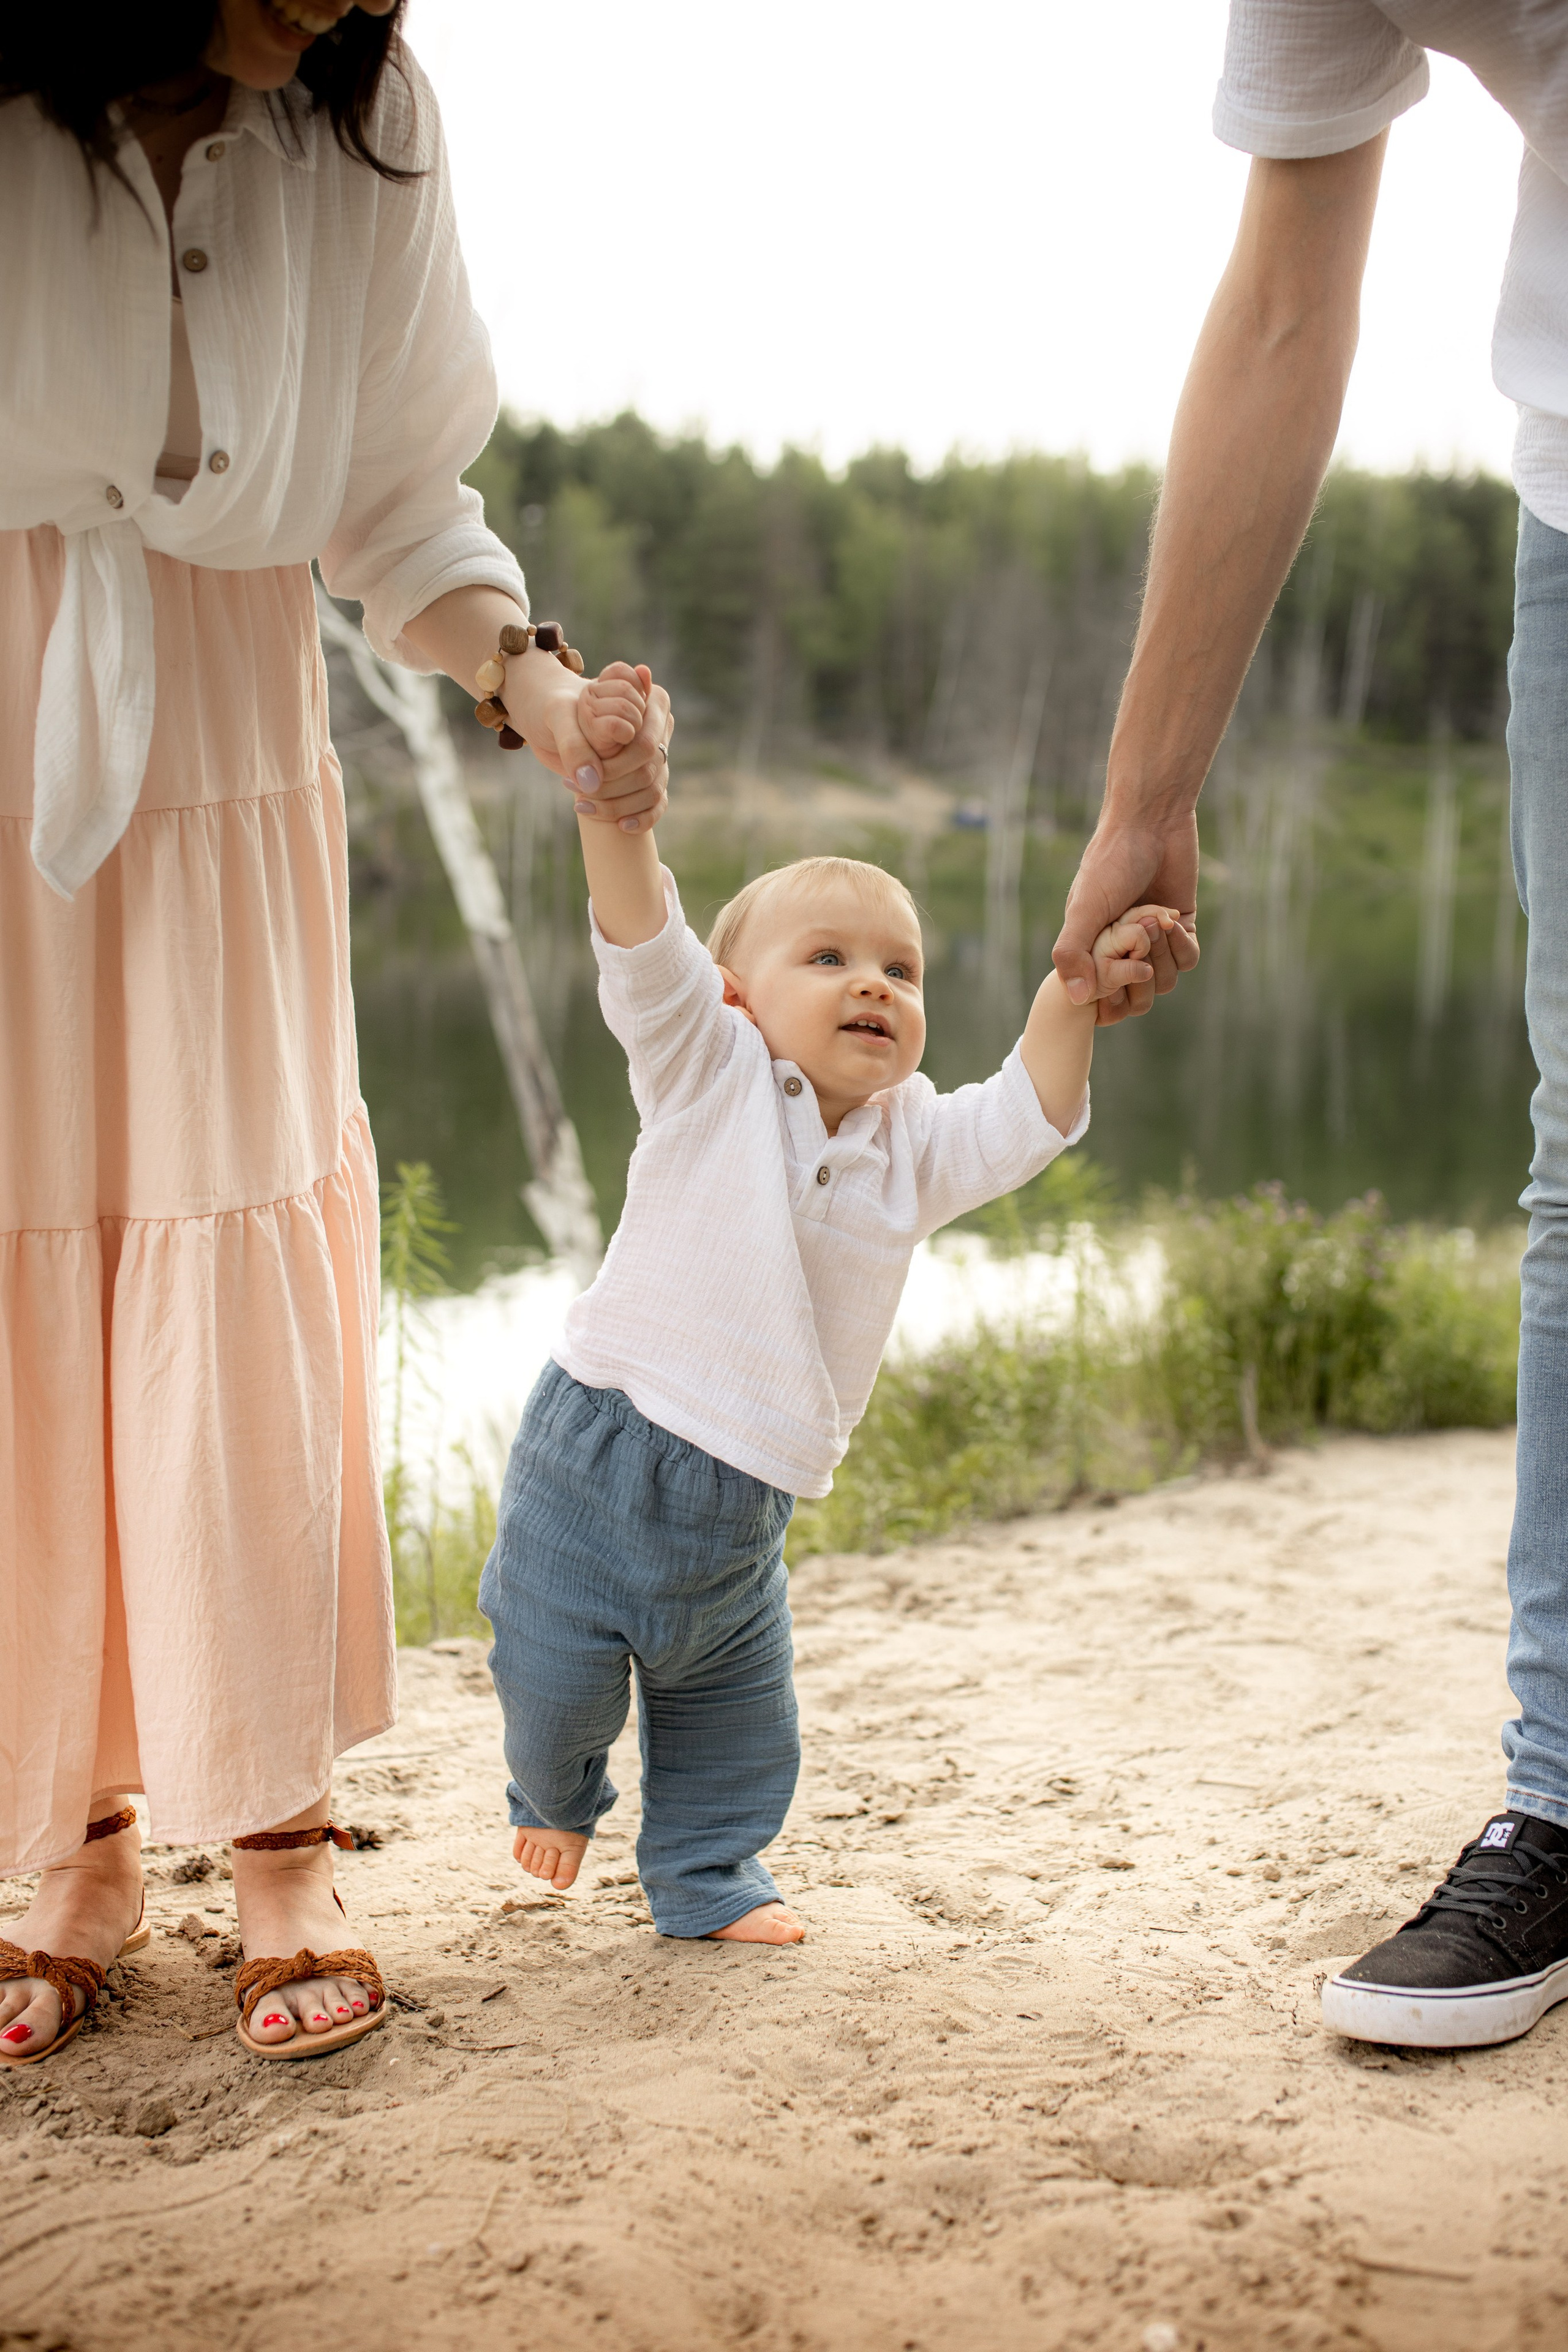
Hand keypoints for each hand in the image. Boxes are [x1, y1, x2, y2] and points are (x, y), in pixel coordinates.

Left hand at [510, 656, 672, 836]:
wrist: (553, 718)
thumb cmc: (558, 709)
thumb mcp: (558, 717)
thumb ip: (574, 743)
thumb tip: (591, 782)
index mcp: (648, 702)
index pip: (645, 744)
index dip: (618, 764)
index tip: (587, 773)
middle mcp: (658, 729)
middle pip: (649, 770)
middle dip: (613, 786)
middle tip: (575, 789)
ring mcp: (656, 755)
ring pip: (653, 790)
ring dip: (619, 805)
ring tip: (581, 805)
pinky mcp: (648, 778)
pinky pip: (657, 803)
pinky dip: (643, 818)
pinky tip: (622, 825)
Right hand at [1053, 812, 1199, 1025]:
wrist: (1151, 823)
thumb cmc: (1110, 863)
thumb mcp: (1084, 909)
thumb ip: (1072, 952)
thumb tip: (1078, 998)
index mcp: (1093, 948)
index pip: (1103, 996)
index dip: (1110, 995)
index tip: (1115, 973)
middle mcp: (1123, 949)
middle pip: (1137, 996)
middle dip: (1139, 970)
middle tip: (1136, 931)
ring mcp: (1153, 940)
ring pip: (1164, 982)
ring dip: (1162, 955)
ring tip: (1154, 920)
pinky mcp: (1180, 927)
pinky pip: (1187, 961)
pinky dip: (1181, 946)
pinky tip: (1171, 919)